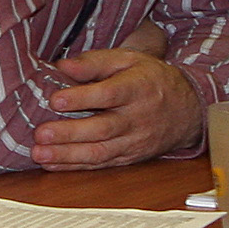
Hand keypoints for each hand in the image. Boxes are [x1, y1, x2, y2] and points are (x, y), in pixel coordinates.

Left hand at [29, 44, 205, 168]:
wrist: (188, 109)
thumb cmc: (150, 79)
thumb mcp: (128, 60)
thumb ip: (95, 62)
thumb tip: (63, 66)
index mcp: (138, 88)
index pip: (110, 94)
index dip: (82, 98)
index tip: (55, 100)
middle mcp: (137, 118)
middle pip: (103, 128)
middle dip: (69, 134)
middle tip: (40, 133)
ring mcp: (135, 141)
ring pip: (100, 152)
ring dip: (67, 155)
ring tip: (39, 154)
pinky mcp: (130, 157)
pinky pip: (102, 164)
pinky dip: (76, 167)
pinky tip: (52, 165)